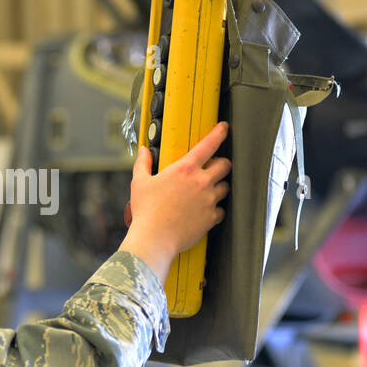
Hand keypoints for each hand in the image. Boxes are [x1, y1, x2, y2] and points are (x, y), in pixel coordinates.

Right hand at [118, 121, 231, 283]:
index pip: (209, 144)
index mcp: (185, 169)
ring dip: (219, 186)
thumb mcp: (140, 183)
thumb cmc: (146, 211)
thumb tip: (144, 151)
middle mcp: (201, 182)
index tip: (224, 128)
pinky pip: (221, 210)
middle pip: (225, 165)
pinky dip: (216, 209)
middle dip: (222, 163)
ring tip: (208, 191)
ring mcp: (209, 200)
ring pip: (226, 187)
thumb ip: (143, 164)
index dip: (219, 133)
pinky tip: (205, 211)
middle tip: (214, 167)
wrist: (154, 238)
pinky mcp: (211, 218)